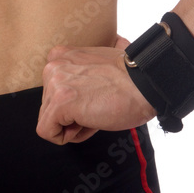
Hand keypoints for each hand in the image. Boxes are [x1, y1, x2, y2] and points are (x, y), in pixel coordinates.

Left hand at [36, 34, 155, 144]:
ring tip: (95, 114)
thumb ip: (75, 75)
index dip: (72, 105)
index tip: (92, 100)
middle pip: (48, 106)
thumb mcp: (93, 68)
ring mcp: (55, 83)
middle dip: (70, 116)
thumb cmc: (127, 80)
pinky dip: (66, 137)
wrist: (146, 84)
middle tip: (96, 108)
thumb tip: (71, 95)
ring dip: (72, 126)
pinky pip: (47, 132)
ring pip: (48, 121)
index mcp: (60, 55)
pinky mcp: (61, 102)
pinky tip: (88, 124)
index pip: (52, 92)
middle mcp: (53, 65)